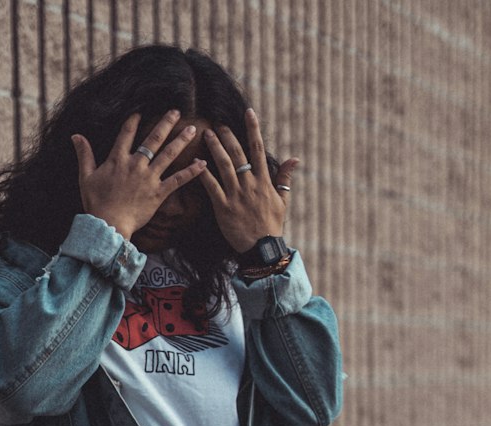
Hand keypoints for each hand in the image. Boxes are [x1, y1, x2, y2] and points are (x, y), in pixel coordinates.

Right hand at [71, 110, 207, 240]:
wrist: (109, 225)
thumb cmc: (96, 203)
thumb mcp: (85, 177)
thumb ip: (84, 155)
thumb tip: (76, 135)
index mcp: (118, 159)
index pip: (127, 133)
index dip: (133, 121)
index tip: (140, 111)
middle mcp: (136, 164)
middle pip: (153, 139)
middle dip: (166, 123)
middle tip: (177, 111)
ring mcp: (149, 178)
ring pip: (168, 154)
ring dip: (181, 140)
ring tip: (192, 129)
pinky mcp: (159, 193)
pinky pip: (178, 180)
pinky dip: (191, 172)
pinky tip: (202, 163)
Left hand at [198, 108, 297, 253]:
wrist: (262, 249)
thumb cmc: (272, 225)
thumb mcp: (282, 200)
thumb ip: (285, 178)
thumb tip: (295, 159)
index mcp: (264, 180)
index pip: (258, 148)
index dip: (253, 128)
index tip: (248, 112)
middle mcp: (250, 184)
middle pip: (238, 153)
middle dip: (228, 135)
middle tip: (218, 123)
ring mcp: (236, 195)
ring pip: (224, 165)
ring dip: (214, 148)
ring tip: (206, 134)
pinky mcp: (223, 207)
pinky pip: (211, 187)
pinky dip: (203, 173)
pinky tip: (195, 162)